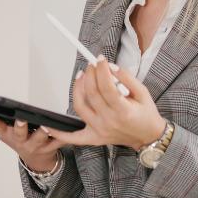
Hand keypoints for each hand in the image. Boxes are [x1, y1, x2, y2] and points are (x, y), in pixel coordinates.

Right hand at [0, 100, 61, 172]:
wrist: (36, 161)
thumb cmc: (21, 140)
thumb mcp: (6, 130)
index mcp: (8, 135)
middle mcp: (21, 142)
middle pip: (19, 134)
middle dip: (19, 126)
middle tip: (20, 118)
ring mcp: (36, 146)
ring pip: (40, 138)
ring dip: (42, 132)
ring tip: (46, 125)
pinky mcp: (50, 148)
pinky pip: (58, 141)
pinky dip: (64, 136)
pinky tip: (67, 128)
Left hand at [44, 58, 165, 149]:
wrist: (149, 137)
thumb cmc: (146, 115)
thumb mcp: (143, 92)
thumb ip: (127, 78)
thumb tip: (111, 67)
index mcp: (123, 111)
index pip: (106, 86)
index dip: (101, 70)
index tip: (100, 59)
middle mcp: (109, 121)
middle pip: (91, 93)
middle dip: (90, 75)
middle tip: (92, 65)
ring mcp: (99, 131)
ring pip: (80, 107)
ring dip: (77, 89)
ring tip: (81, 76)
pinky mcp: (94, 138)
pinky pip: (73, 137)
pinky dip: (59, 133)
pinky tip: (48, 126)